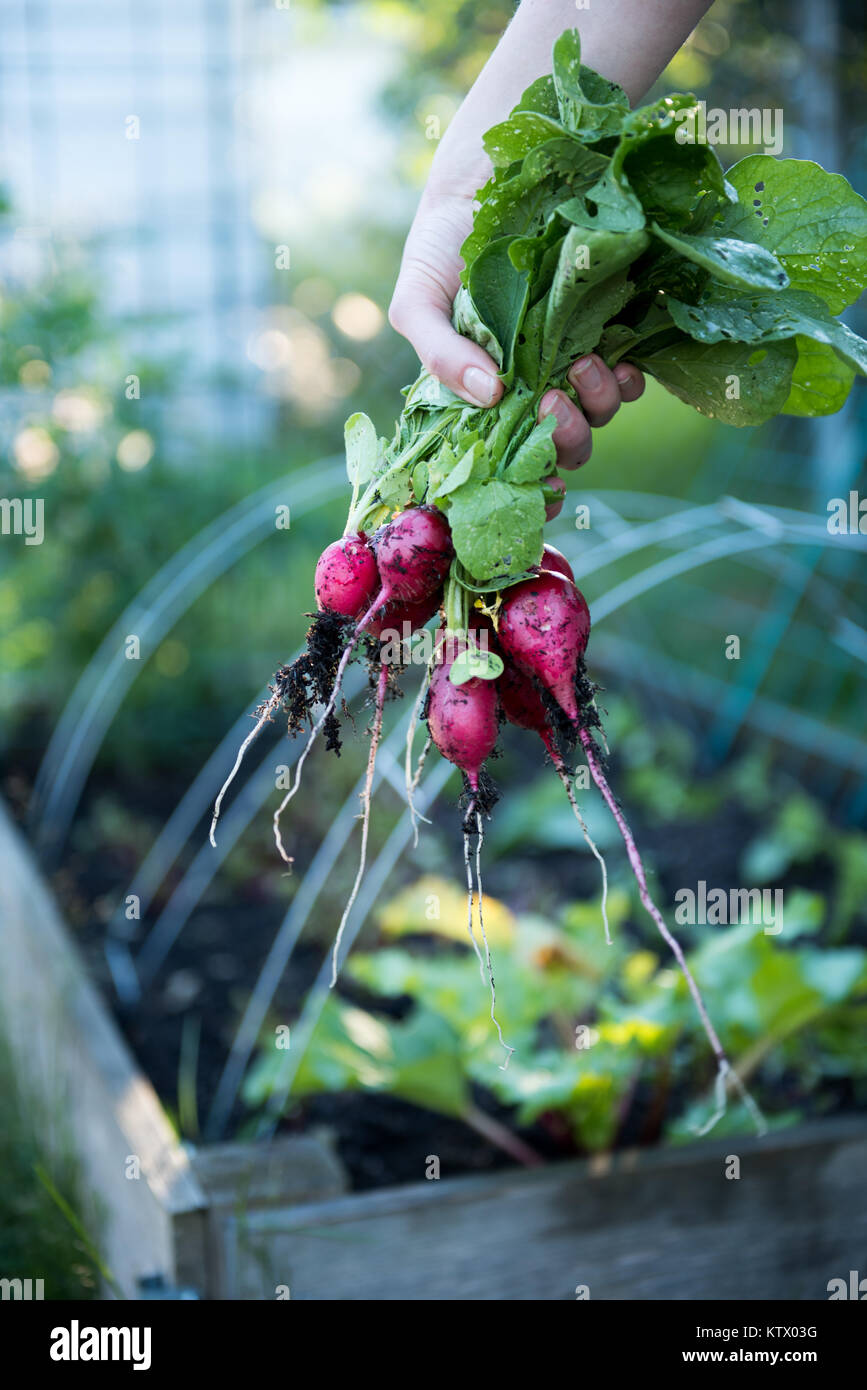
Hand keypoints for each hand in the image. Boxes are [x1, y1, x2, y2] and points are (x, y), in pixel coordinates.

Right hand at [388, 185, 644, 520]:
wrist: (495, 165)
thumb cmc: (445, 240)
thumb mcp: (418, 298)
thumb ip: (439, 354)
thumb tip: (488, 399)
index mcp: (485, 394)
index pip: (509, 458)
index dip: (530, 484)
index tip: (543, 485)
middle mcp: (531, 386)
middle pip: (560, 446)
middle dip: (564, 440)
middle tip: (552, 406)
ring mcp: (572, 359)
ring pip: (598, 415)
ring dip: (597, 404)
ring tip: (585, 362)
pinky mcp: (611, 328)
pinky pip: (631, 375)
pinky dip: (629, 377)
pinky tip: (618, 357)